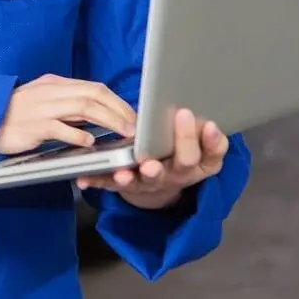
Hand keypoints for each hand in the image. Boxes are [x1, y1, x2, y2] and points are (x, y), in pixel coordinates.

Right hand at [0, 74, 135, 155]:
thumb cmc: (14, 115)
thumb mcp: (42, 102)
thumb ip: (66, 105)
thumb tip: (96, 114)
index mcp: (54, 84)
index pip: (93, 87)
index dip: (117, 101)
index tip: (132, 116)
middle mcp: (50, 91)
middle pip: (93, 94)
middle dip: (119, 110)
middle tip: (135, 126)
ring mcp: (41, 107)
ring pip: (83, 107)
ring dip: (108, 120)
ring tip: (124, 133)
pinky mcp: (33, 125)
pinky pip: (60, 128)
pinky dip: (78, 134)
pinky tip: (90, 142)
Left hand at [75, 108, 227, 209]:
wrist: (158, 186)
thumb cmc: (175, 153)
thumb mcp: (194, 146)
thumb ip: (198, 131)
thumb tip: (202, 112)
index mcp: (197, 164)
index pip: (211, 155)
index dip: (213, 141)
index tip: (210, 124)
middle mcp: (177, 174)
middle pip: (184, 164)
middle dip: (181, 144)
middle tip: (179, 122)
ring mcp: (152, 182)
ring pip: (147, 180)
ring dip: (136, 174)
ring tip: (126, 171)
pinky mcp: (126, 186)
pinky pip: (110, 184)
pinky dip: (98, 180)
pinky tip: (85, 178)